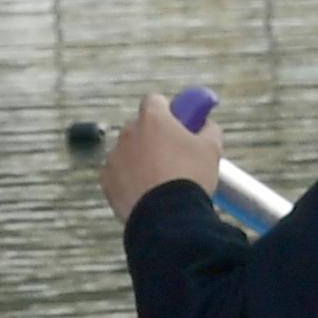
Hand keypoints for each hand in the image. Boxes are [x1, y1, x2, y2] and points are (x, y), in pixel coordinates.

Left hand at [100, 94, 223, 221]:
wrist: (167, 216)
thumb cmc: (190, 177)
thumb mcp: (211, 148)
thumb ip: (208, 128)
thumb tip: (206, 124)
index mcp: (152, 119)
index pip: (155, 101)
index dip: (168, 111)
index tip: (179, 123)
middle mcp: (128, 133)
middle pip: (140, 127)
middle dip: (154, 137)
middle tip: (172, 155)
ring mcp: (114, 156)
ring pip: (128, 152)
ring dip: (140, 160)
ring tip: (161, 180)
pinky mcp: (106, 180)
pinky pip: (118, 174)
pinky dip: (129, 180)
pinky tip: (147, 193)